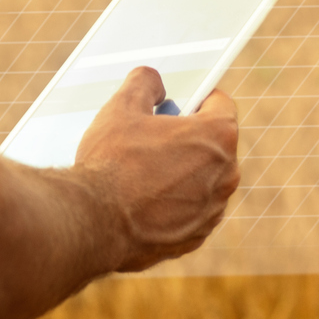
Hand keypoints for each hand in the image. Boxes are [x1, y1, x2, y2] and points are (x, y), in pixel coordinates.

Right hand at [73, 67, 240, 271]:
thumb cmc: (110, 164)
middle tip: (152, 138)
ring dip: (182, 173)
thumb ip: (144, 83)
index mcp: (217, 135)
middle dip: (187, 138)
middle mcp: (226, 174)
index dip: (198, 98)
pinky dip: (175, 205)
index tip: (181, 102)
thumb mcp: (121, 108)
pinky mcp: (197, 236)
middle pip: (213, 144)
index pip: (220, 103)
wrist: (93, 222)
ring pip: (203, 180)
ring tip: (144, 173)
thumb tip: (154, 82)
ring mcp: (213, 209)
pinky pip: (191, 211)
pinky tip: (144, 202)